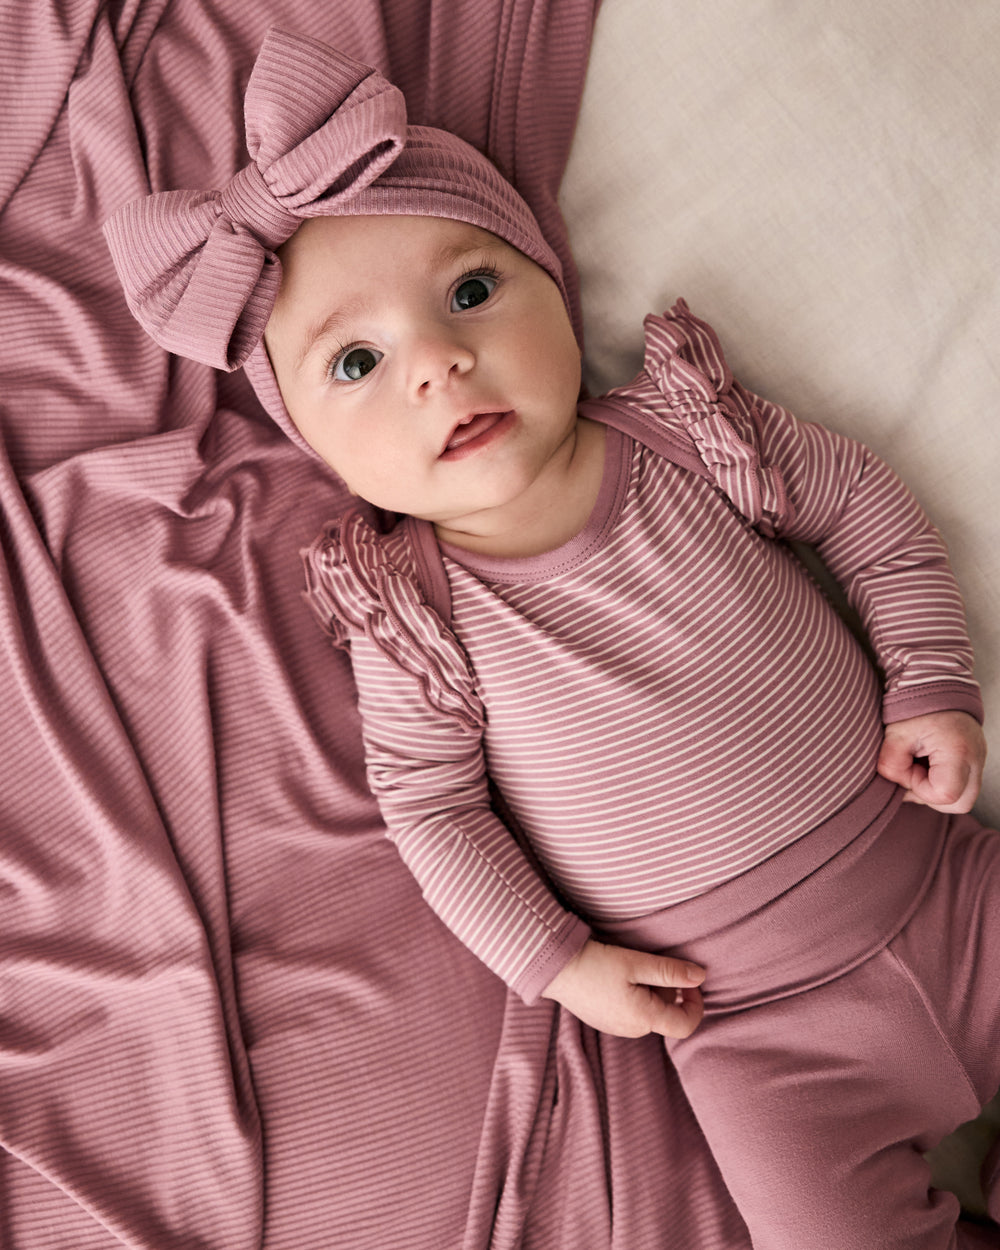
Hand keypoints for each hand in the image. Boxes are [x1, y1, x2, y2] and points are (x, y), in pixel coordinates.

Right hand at [540, 939, 704, 1038]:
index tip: (689, 980)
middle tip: (648, 964)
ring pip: (649, 1010)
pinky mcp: (605, 1020)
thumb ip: (670, 971)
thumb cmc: (595, 964)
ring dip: (649, 990)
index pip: (686, 1025)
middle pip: (666, 1013)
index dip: (696, 1003)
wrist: (555, 969)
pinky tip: (617, 976)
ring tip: (629, 968)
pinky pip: (632, 1010)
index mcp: (643, 1019)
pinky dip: (634, 993)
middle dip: (666, 989)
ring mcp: (617, 1027)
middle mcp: (632, 1030)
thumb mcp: (636, 963)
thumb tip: (701, 976)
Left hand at [877, 710, 985, 812]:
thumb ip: (890, 765)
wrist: (936, 683)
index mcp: (958, 751)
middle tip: (913, 772)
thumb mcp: (895, 735)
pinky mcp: (975, 760)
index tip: (908, 767)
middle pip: (960, 803)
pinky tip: (928, 764)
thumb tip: (895, 788)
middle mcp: (975, 759)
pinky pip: (963, 785)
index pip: (944, 794)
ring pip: (962, 798)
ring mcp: (978, 760)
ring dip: (936, 791)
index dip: (919, 789)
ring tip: (920, 766)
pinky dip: (942, 782)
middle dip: (930, 797)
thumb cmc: (915, 707)